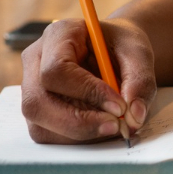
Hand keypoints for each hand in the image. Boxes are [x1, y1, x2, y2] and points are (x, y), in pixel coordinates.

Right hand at [20, 18, 157, 143]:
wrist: (114, 51)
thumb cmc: (121, 46)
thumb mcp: (138, 53)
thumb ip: (140, 80)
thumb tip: (134, 115)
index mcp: (58, 34)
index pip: (56, 69)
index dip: (86, 92)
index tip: (119, 106)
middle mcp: (36, 61)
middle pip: (37, 102)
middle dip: (79, 122)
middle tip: (116, 126)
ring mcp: (32, 88)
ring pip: (39, 124)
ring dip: (79, 133)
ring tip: (113, 125)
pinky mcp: (38, 110)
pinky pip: (47, 134)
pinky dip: (77, 138)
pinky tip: (101, 127)